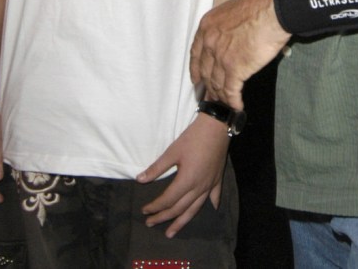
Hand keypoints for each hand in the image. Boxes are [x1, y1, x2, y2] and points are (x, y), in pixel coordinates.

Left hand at [136, 113, 229, 237]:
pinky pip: (214, 196)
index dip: (155, 206)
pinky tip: (212, 209)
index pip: (168, 199)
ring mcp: (210, 185)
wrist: (215, 126)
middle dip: (163, 217)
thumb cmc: (192, 138)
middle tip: (151, 223)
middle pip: (179, 208)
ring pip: (195, 208)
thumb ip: (156, 168)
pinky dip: (211, 204)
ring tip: (172, 232)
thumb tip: (140, 180)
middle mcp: (199, 188)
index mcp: (187, 181)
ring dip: (182, 221)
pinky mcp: (217, 179)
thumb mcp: (172, 151)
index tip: (144, 210)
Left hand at [189, 0, 289, 109]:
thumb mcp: (233, 12)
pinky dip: (233, 101)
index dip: (195, 69)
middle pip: (205, 71)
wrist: (272, 10)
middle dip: (208, 86)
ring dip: (221, 96)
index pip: (195, 53)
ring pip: (216, 83)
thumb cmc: (260, 5)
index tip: (196, 80)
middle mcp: (209, 42)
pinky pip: (230, 91)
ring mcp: (220, 57)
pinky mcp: (234, 70)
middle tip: (212, 96)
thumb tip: (235, 38)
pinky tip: (237, 107)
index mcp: (207, 26)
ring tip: (226, 104)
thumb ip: (227, 28)